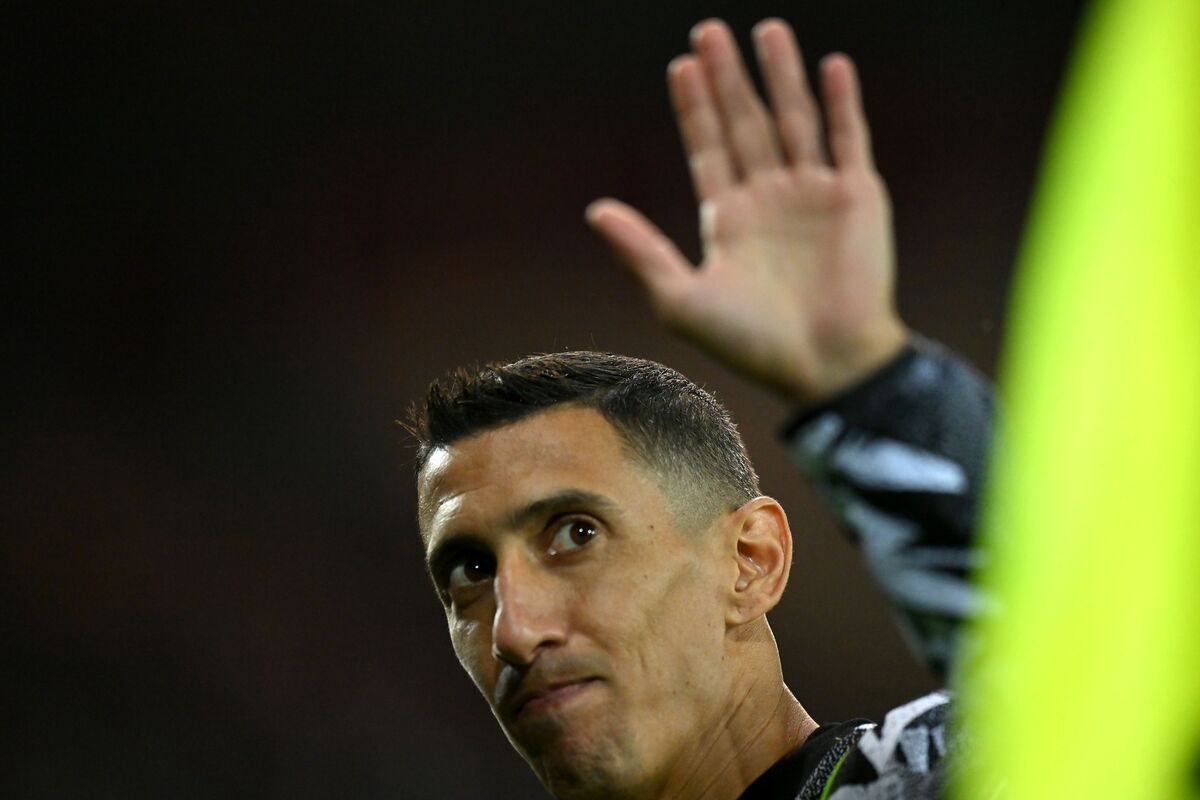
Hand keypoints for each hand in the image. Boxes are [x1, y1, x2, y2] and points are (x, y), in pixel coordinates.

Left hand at [586, 18, 907, 404]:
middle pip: (744, 123)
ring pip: (794, 120)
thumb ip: (640, 252)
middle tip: (708, 29)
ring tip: (765, 29)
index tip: (680, 66)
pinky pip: (847, 138)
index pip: (706, 148)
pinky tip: (830, 65)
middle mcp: (768, 200)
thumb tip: (594, 210)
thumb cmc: (750, 343)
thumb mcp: (680, 299)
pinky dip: (840, 103)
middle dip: (727, 78)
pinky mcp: (857, 197)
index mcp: (727, 220)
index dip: (693, 108)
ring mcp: (813, 195)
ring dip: (781, 75)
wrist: (825, 365)